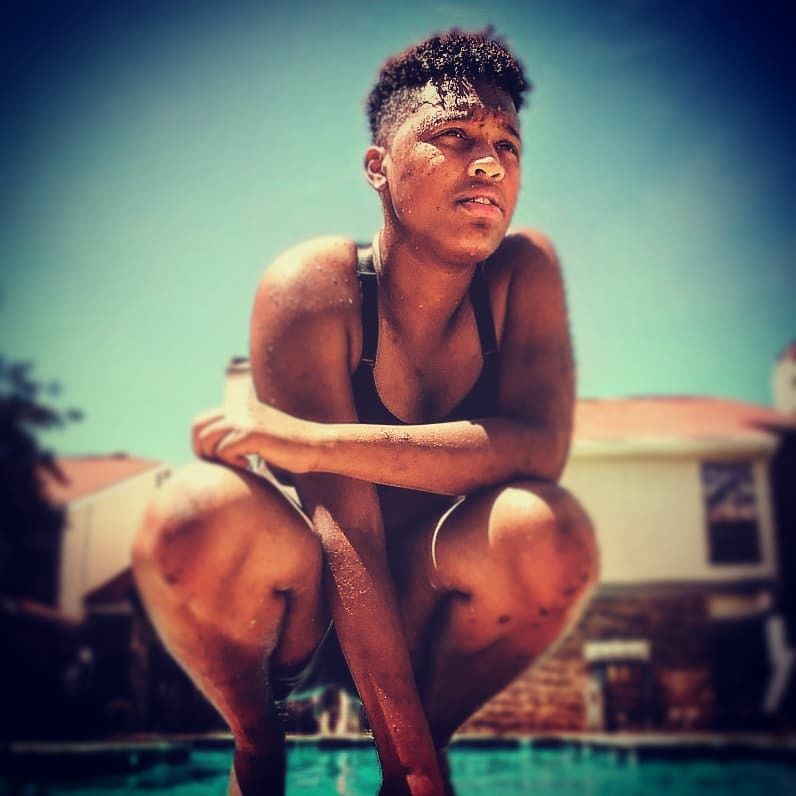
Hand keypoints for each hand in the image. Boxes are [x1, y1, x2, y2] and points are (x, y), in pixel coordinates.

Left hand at [191, 402, 313, 473]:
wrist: (318, 446)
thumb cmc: (292, 449)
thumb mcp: (261, 437)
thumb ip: (239, 436)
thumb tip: (212, 453)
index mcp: (241, 407)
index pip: (202, 421)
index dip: (201, 444)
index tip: (216, 460)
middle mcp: (240, 409)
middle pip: (198, 428)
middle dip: (202, 451)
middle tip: (220, 464)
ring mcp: (246, 419)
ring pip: (208, 439)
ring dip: (216, 457)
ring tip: (237, 464)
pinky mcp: (253, 433)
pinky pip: (224, 450)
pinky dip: (232, 463)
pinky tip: (250, 465)